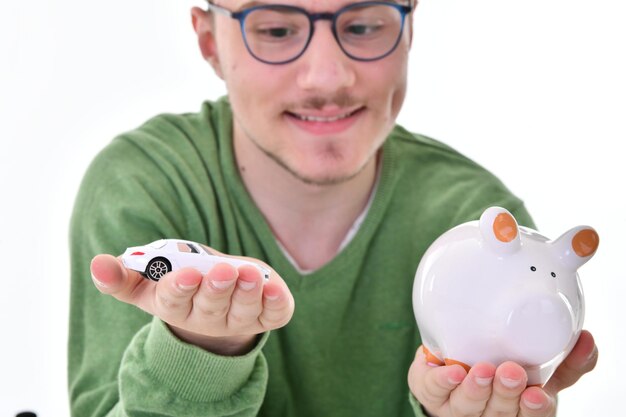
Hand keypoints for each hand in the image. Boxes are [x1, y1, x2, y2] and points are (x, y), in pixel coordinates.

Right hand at [90, 249, 294, 354]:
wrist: (219, 296)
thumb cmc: (180, 282)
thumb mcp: (148, 281)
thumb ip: (123, 275)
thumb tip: (98, 264)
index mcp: (177, 307)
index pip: (174, 302)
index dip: (180, 288)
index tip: (186, 274)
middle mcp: (208, 318)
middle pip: (210, 307)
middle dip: (216, 289)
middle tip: (222, 271)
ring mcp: (239, 318)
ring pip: (243, 310)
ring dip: (247, 292)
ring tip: (249, 273)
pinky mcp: (266, 314)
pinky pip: (274, 314)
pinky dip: (277, 303)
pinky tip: (275, 287)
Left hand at [408, 330, 597, 416]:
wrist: (450, 367)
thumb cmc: (501, 367)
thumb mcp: (538, 365)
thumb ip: (565, 358)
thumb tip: (587, 339)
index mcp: (519, 407)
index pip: (532, 412)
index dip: (535, 407)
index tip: (539, 393)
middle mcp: (492, 412)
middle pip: (500, 410)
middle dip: (506, 393)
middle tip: (511, 372)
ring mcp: (460, 406)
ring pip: (469, 404)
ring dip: (477, 388)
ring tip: (482, 369)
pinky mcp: (433, 392)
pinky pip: (435, 389)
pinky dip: (444, 380)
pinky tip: (452, 371)